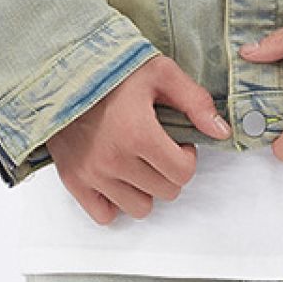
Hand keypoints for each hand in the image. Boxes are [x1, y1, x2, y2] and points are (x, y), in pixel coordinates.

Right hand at [44, 54, 231, 223]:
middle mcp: (114, 160)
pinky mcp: (73, 180)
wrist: (61, 67)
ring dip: (145, 187)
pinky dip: (115, 200)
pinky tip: (117, 174)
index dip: (186, 155)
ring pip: (139, 207)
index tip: (177, 140)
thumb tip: (221, 131)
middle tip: (158, 145)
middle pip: (165, 191)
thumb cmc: (111, 66)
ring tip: (137, 158)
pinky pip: (105, 215)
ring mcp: (92, 173)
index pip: (182, 172)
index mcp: (138, 133)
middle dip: (169, 169)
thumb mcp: (160, 71)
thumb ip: (194, 101)